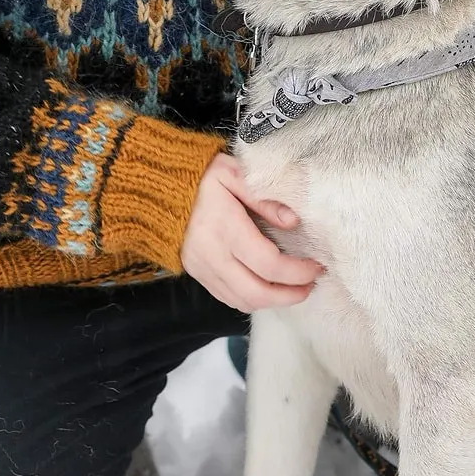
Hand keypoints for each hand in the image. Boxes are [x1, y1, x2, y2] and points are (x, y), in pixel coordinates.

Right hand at [181, 151, 323, 313]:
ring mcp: (203, 269)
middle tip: (310, 285)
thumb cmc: (200, 177)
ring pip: (243, 301)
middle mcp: (213, 255)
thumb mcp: (233, 173)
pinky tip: (267, 287)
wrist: (158, 190)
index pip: (268, 263)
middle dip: (290, 295)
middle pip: (257, 293)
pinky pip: (229, 298)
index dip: (297, 272)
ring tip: (294, 289)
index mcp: (225, 228)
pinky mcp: (198, 275)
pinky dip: (252, 299)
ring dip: (272, 301)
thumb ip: (264, 197)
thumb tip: (294, 221)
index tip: (316, 267)